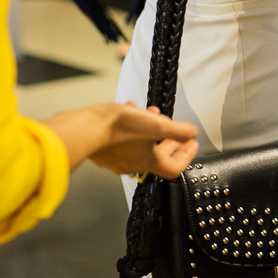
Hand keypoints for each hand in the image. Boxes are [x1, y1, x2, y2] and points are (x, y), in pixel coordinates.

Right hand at [46, 102, 199, 177]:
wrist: (85, 128)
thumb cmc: (118, 129)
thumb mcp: (156, 124)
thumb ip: (177, 130)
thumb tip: (191, 132)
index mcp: (149, 162)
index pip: (175, 168)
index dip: (187, 156)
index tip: (192, 144)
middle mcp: (133, 164)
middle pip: (158, 156)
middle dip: (169, 140)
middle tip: (175, 131)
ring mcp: (117, 158)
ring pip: (140, 145)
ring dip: (150, 129)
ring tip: (152, 113)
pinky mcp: (105, 150)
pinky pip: (123, 139)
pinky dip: (132, 126)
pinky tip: (130, 110)